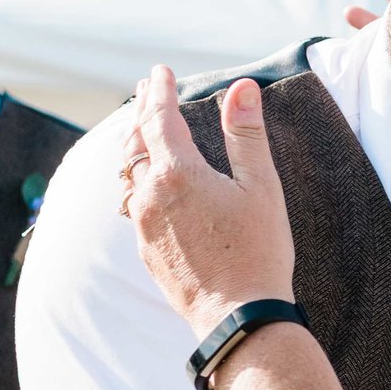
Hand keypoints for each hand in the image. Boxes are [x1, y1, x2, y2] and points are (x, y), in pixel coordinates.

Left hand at [125, 68, 295, 335]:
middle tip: (144, 91)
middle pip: (135, 143)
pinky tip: (148, 187)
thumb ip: (246, 135)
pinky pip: (134, 204)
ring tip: (141, 133)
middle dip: (140, 113)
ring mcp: (143, 225)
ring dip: (134, 147)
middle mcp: (150, 195)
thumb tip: (243, 87)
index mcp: (178, 173)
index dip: (159, 91)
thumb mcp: (261, 188)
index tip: (160, 71)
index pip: (159, 118)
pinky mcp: (146, 250)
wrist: (238, 318)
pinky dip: (138, 182)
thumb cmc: (258, 252)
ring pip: (129, 175)